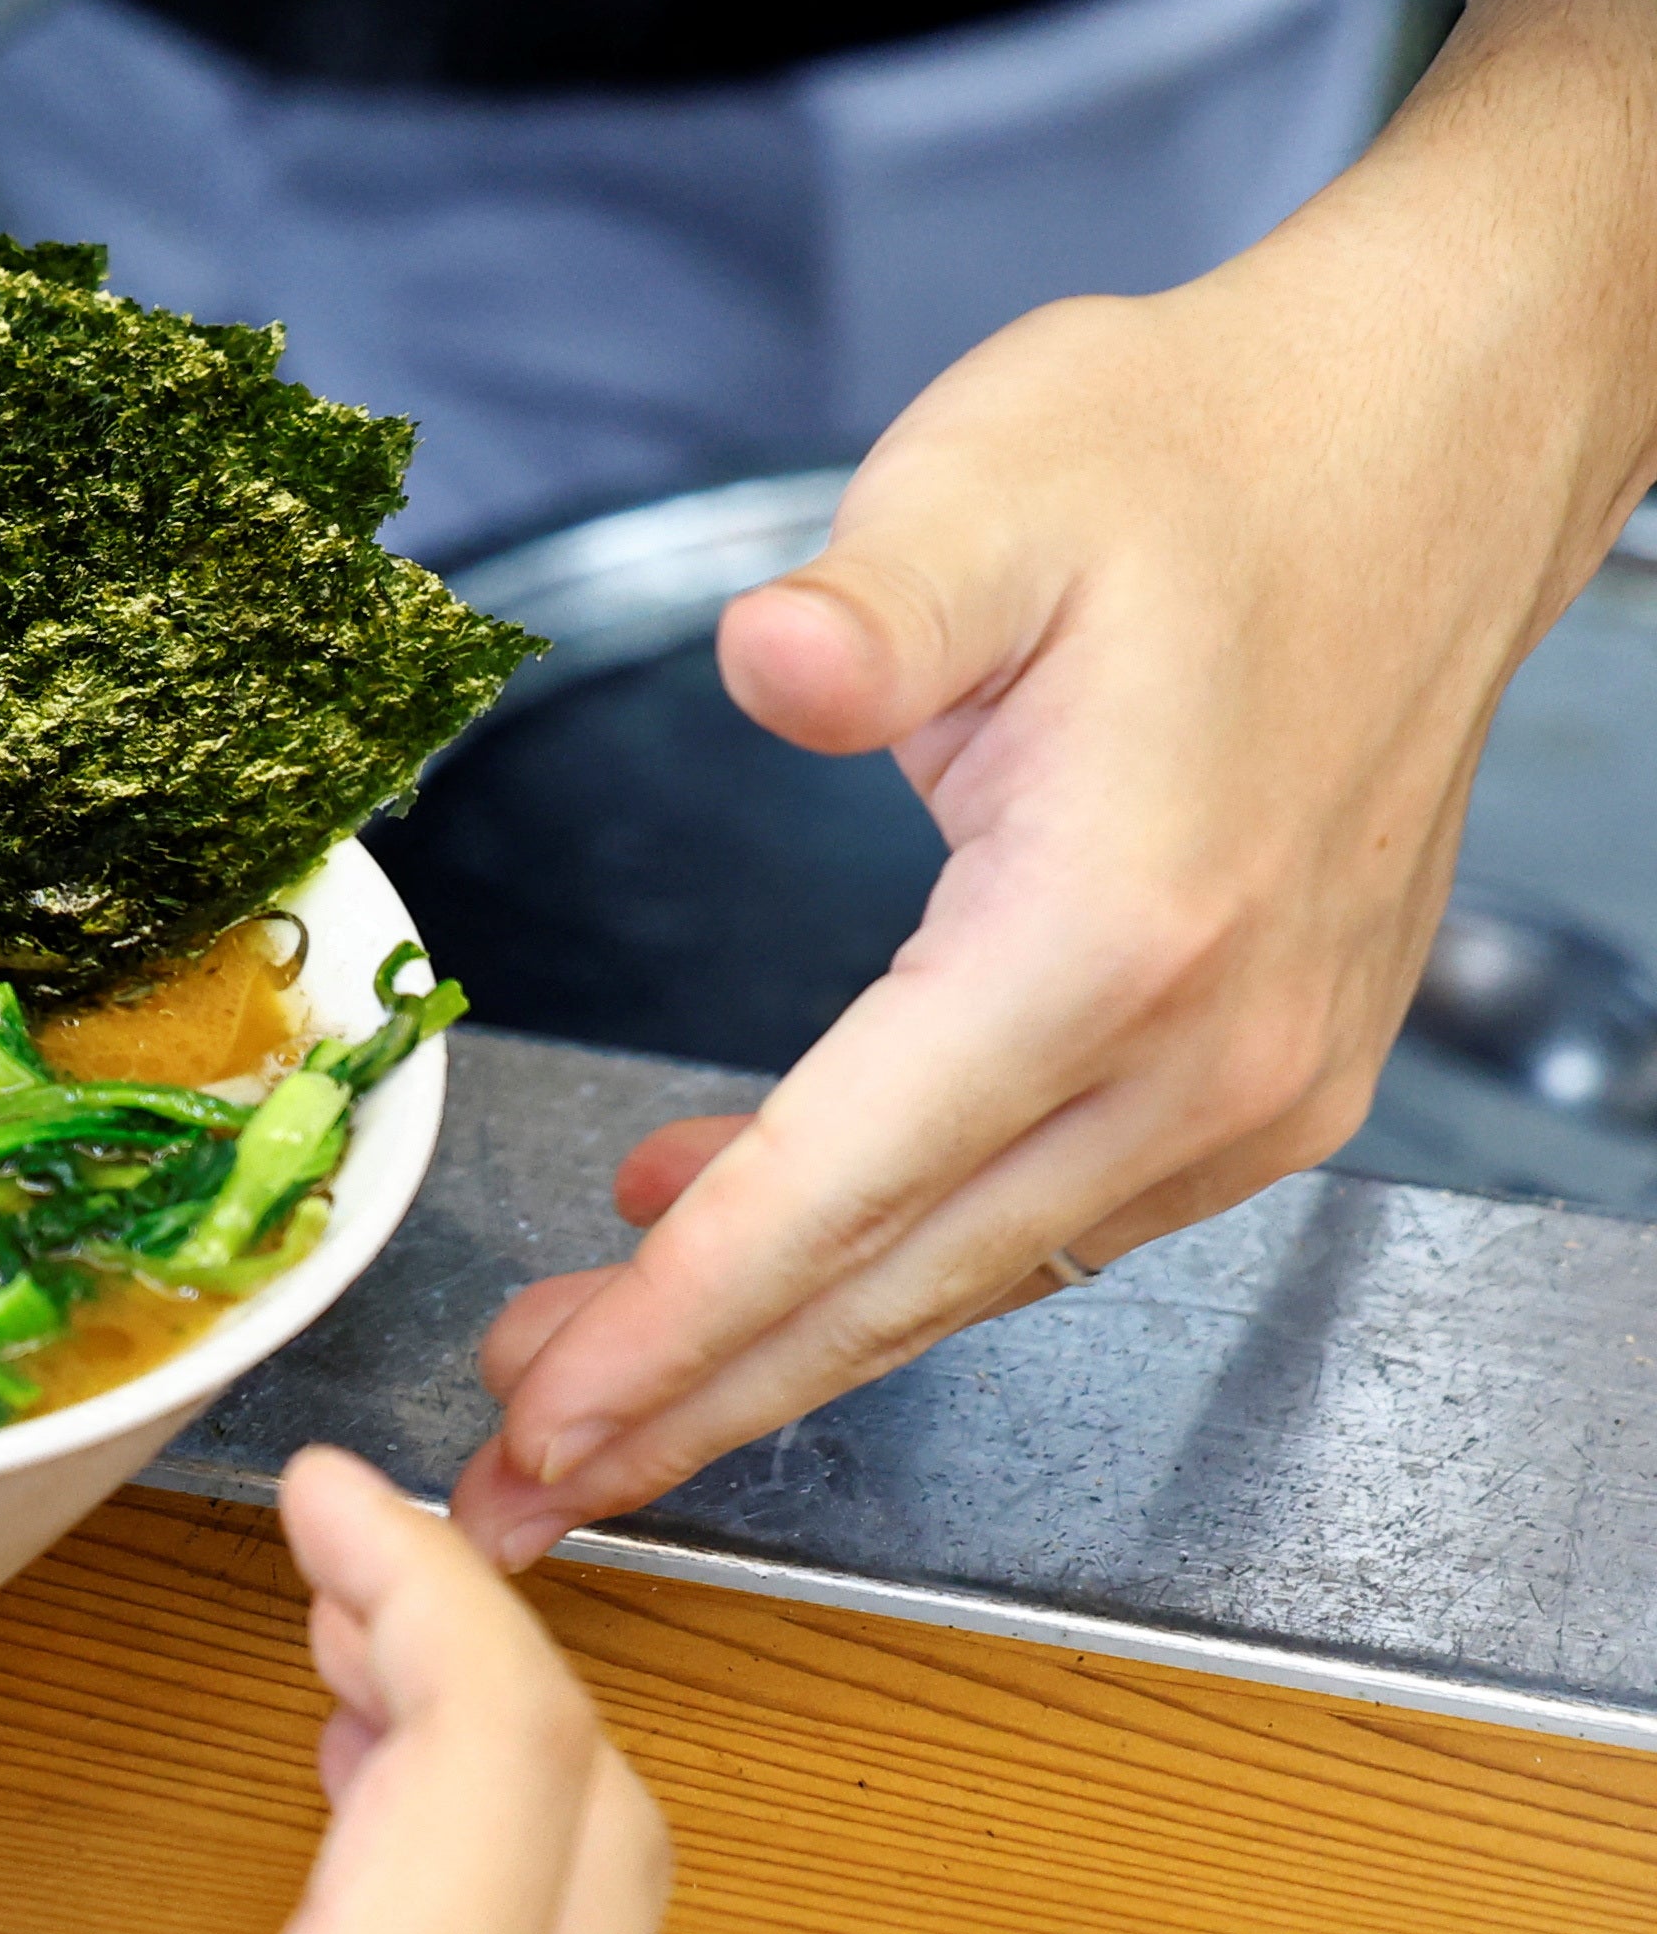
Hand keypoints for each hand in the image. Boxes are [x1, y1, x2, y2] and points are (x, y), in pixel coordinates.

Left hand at [442, 213, 1641, 1566]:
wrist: (1421, 448)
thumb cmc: (1197, 454)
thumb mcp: (996, 481)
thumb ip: (875, 597)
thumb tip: (770, 658)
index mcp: (1112, 929)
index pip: (848, 1181)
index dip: (680, 1319)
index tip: (543, 1417)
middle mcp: (1201, 1047)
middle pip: (898, 1280)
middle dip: (692, 1397)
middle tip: (512, 1486)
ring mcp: (1252, 1080)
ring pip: (965, 1271)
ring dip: (769, 1344)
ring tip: (580, 1389)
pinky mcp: (1262, 1071)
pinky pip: (1035, 1208)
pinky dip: (878, 1250)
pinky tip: (727, 1227)